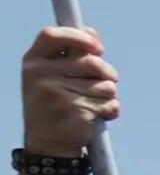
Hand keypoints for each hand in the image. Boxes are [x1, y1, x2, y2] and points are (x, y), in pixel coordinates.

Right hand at [21, 23, 117, 155]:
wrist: (48, 142)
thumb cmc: (55, 103)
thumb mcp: (52, 74)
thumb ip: (71, 53)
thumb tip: (91, 32)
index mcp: (32, 61)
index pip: (52, 35)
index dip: (80, 37)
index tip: (99, 48)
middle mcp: (39, 75)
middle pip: (92, 62)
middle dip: (108, 73)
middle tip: (109, 81)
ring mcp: (55, 92)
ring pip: (105, 85)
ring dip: (109, 94)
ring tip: (94, 103)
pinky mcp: (73, 110)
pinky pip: (109, 104)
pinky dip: (111, 110)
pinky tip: (96, 117)